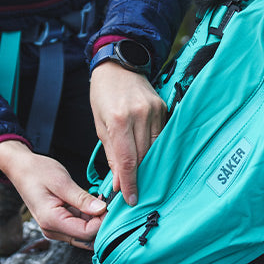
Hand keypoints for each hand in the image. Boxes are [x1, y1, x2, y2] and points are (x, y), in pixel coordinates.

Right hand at [0, 140, 105, 249]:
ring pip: (84, 234)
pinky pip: (79, 227)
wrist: (21, 169)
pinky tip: (93, 203)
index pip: (87, 233)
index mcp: (52, 221)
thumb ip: (82, 198)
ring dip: (96, 220)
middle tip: (110, 203)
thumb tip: (102, 210)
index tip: (111, 205)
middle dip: (101, 223)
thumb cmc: (37, 172)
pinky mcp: (58, 224)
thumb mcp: (62, 182)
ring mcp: (55, 229)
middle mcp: (52, 230)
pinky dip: (89, 218)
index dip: (103, 221)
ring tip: (102, 201)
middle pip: (87, 238)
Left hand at [89, 62, 166, 205]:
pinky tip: (151, 158)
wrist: (118, 64)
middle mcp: (140, 115)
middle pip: (144, 156)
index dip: (130, 183)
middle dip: (138, 177)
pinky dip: (155, 149)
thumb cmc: (103, 94)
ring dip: (149, 165)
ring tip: (143, 178)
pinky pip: (161, 136)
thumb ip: (111, 153)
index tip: (130, 199)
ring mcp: (155, 110)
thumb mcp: (99, 124)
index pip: (128, 160)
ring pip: (155, 148)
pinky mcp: (163, 108)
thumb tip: (118, 181)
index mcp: (119, 119)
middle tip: (133, 193)